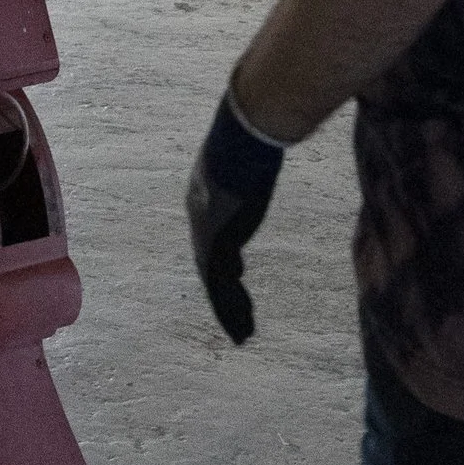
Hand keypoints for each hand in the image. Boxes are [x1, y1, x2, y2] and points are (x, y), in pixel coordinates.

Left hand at [186, 90, 286, 344]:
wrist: (247, 127)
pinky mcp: (218, 238)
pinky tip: (245, 326)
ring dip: (228, 311)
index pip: (208, 240)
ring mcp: (205, 228)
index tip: (235, 282)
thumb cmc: (253, 131)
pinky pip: (220, 284)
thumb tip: (266, 150)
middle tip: (236, 322)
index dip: (221, 266)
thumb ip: (252, 167)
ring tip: (243, 337)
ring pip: (213, 283)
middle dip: (223, 296)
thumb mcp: (248, 155)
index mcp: (201, 196)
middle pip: (207, 266)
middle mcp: (198, 215)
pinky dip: (231, 308)